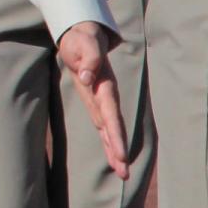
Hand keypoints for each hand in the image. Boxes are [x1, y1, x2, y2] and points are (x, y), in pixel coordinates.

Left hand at [58, 21, 129, 179]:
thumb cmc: (83, 39)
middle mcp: (105, 95)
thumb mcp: (84, 42)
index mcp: (104, 84)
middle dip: (119, 149)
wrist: (84, 35)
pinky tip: (113, 157)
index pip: (110, 113)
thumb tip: (86, 75)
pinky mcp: (95, 102)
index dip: (116, 133)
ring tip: (122, 172)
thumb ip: (89, 57)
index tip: (121, 153)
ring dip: (115, 149)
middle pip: (114, 126)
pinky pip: (102, 124)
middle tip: (124, 172)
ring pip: (109, 129)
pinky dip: (108, 140)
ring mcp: (101, 100)